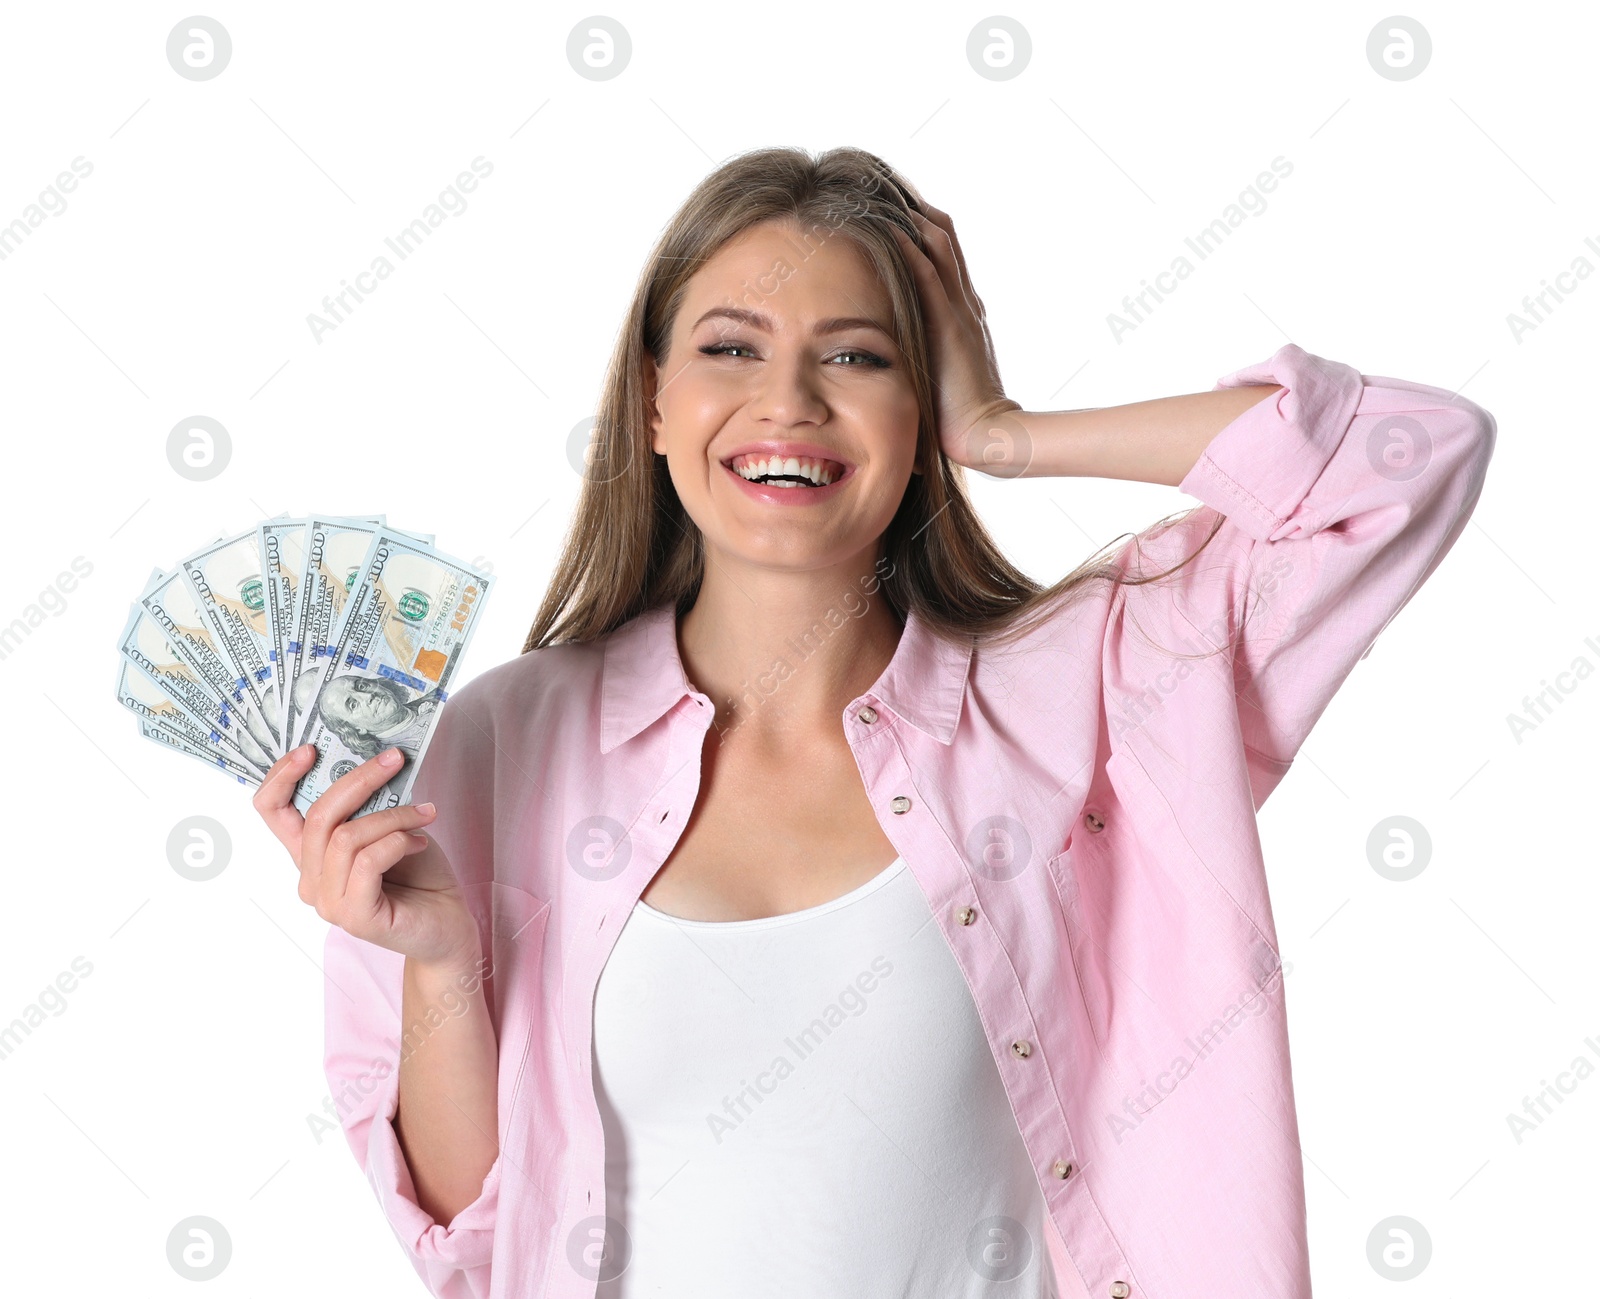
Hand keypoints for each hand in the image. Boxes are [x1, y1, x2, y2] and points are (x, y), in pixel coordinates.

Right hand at [253, 744, 480, 970]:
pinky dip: (398, 841)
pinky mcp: (355, 917)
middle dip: (359, 779)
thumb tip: (368, 760)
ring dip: (393, 816)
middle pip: (317, 816)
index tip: (311, 749)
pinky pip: (368, 862)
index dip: (281, 776)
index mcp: (309, 854)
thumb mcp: (385, 827)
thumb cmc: (417, 874)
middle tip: (395, 760)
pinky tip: (420, 842)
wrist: (447, 923)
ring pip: (346, 837)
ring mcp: (329, 902)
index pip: (270, 811)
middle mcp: (310, 879)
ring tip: (424, 814)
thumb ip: (364, 806)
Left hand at [891, 206, 1023, 471]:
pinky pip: (930, 277)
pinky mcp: (950, 326)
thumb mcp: (940, 368)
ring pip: (939, 245)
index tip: (887, 204)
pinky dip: (910, 250)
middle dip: (912, 206)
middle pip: (942, 234)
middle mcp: (963, 299)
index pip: (942, 250)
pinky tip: (890, 230)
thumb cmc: (956, 412)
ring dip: (910, 216)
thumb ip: (926, 347)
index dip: (918, 222)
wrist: (984, 433)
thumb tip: (897, 344)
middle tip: (878, 183)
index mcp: (961, 308)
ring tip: (879, 191)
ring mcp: (959, 309)